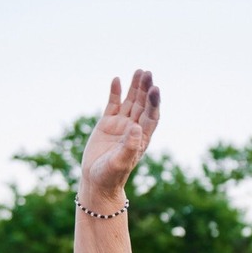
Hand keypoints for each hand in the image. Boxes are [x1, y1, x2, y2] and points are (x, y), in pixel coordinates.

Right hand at [80, 69, 161, 201]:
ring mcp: (120, 125)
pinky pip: (112, 105)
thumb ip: (129, 146)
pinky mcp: (106, 124)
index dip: (154, 103)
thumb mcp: (120, 163)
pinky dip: (115, 93)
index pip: (151, 116)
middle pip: (142, 105)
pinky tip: (116, 79)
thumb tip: (136, 127)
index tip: (155, 89)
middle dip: (146, 89)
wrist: (96, 181)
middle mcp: (133, 129)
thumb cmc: (111, 176)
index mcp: (142, 138)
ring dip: (135, 87)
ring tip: (139, 71)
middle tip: (148, 73)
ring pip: (130, 102)